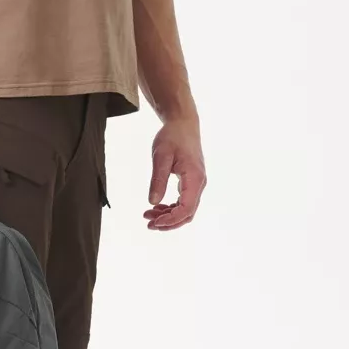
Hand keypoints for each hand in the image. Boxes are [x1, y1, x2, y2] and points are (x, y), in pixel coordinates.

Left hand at [144, 113, 204, 229]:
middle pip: (188, 213)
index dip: (171, 219)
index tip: (154, 222)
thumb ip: (158, 180)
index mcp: (194, 178)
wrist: (183, 124)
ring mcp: (197, 184)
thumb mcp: (161, 157)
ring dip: (169, 216)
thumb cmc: (172, 137)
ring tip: (149, 215)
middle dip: (169, 222)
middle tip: (148, 223)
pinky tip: (157, 206)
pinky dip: (171, 207)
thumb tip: (152, 202)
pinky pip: (184, 201)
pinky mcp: (192, 182)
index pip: (186, 209)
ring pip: (186, 209)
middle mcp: (199, 184)